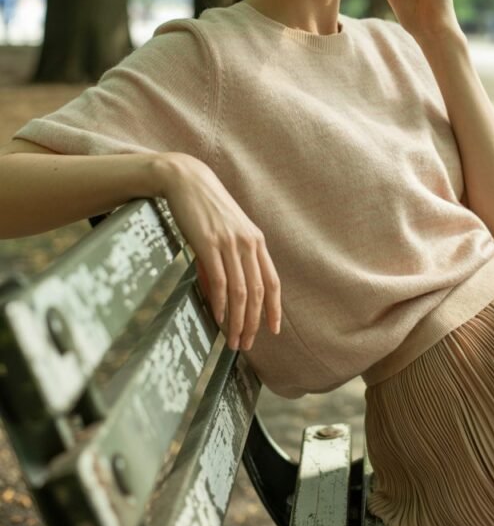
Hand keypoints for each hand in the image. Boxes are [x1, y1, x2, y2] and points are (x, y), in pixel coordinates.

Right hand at [155, 152, 280, 351]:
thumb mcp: (228, 230)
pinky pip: (220, 281)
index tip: (272, 331)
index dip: (274, 309)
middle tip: (246, 345)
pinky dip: (221, 304)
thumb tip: (227, 294)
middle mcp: (247, 243)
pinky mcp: (209, 244)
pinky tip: (218, 318)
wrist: (187, 180)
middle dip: (253, 323)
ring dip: (238, 321)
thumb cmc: (207, 207)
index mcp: (256, 240)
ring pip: (241, 292)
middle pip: (257, 293)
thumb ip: (234, 257)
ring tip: (232, 340)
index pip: (272, 282)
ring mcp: (229, 243)